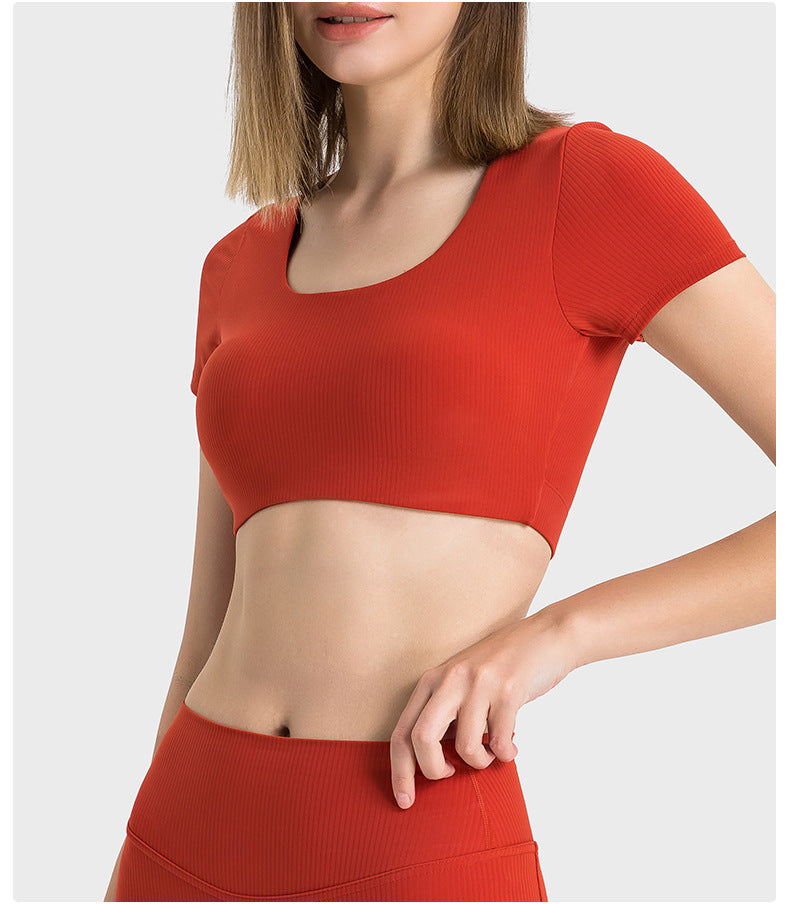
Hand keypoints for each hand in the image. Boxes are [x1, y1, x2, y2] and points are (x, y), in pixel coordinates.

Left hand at [389, 609, 576, 808]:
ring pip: (465, 746)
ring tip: (492, 753)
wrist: (547, 636)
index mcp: (433, 680)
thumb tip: (429, 762)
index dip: (399, 770)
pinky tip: (511, 745)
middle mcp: (451, 679)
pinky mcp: (509, 690)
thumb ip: (445, 714)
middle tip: (449, 776)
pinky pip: (499, 741)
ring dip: (481, 761)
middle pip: (422, 739)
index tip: (404, 800)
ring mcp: (480, 683)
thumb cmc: (503, 667)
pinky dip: (506, 753)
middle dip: (432, 770)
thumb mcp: (462, 683)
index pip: (402, 730)